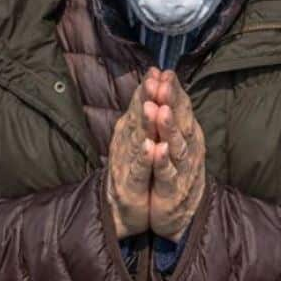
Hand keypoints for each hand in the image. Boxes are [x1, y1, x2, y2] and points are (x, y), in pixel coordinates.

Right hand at [106, 70, 156, 239]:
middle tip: (156, 80)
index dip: (149, 88)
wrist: (121, 210)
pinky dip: (145, 158)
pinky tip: (151, 147)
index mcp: (131, 130)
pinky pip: (138, 169)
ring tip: (153, 108)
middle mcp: (126, 142)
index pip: (141, 104)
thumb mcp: (139, 138)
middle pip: (138, 117)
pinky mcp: (129, 185)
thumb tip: (153, 80)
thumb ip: (144, 112)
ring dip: (146, 124)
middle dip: (148, 98)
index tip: (159, 70)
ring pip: (138, 140)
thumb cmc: (134, 170)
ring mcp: (126, 163)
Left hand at [145, 70, 205, 242]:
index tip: (162, 71)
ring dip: (167, 128)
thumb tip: (161, 79)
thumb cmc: (174, 170)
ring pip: (176, 145)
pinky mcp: (172, 190)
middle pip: (181, 121)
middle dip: (171, 102)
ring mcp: (182, 169)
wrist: (179, 214)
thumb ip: (169, 112)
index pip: (181, 107)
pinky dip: (162, 161)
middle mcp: (188, 148)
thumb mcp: (173, 139)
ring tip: (160, 111)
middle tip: (163, 84)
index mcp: (187, 133)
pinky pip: (167, 174)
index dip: (173, 90)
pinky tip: (157, 149)